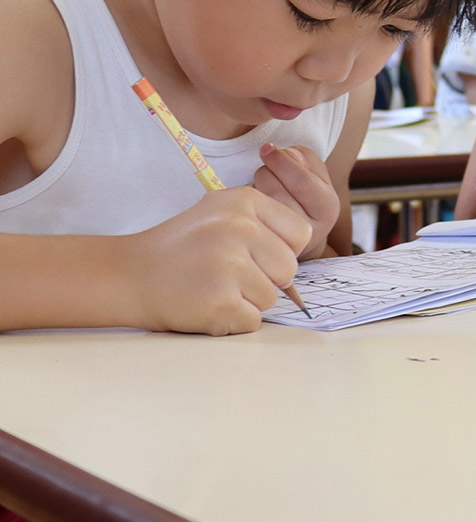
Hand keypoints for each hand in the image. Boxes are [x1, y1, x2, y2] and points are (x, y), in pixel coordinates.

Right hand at [127, 187, 311, 334]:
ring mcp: (229, 265)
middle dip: (267, 279)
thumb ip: (265, 227)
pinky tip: (206, 304)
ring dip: (247, 301)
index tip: (257, 255)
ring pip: (271, 298)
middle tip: (229, 275)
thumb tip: (298, 261)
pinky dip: (232, 321)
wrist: (129, 275)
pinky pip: (252, 321)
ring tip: (213, 287)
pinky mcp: (220, 301)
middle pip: (289, 268)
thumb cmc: (183, 247)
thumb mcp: (223, 213)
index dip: (283, 250)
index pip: (300, 233)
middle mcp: (240, 227)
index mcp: (245, 200)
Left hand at [255, 144, 340, 259]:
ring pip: (260, 204)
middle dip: (266, 173)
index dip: (281, 161)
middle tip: (266, 170)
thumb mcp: (315, 174)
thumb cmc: (305, 196)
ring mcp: (285, 243)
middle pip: (276, 191)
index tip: (266, 148)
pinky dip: (246, 203)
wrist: (299, 236)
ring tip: (262, 186)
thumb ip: (304, 158)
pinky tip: (254, 203)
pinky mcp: (265, 246)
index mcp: (327, 207)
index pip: (301, 180)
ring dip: (255, 187)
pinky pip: (248, 216)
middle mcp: (310, 230)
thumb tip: (286, 154)